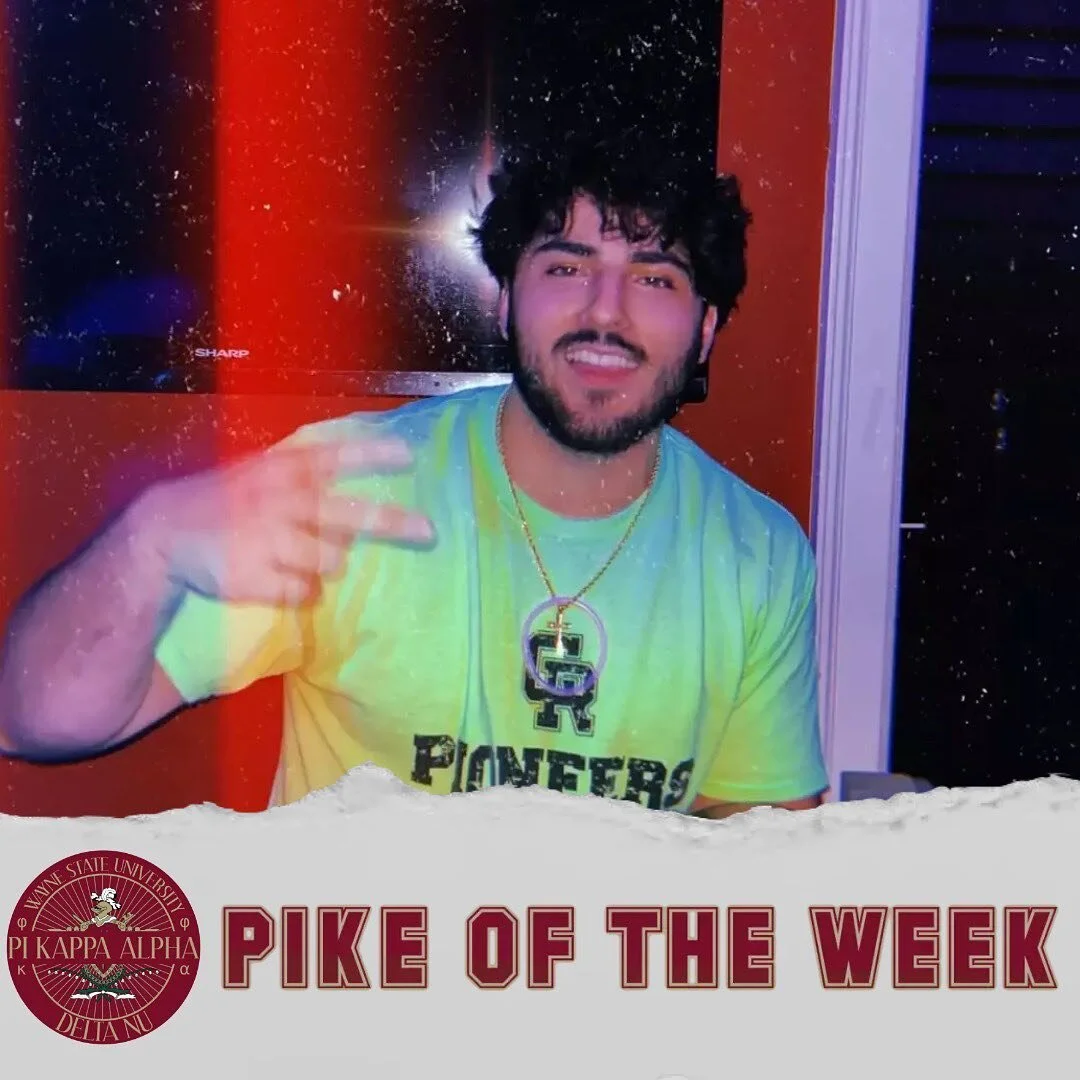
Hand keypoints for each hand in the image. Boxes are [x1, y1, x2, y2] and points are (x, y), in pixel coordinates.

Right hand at [130, 435, 432, 605]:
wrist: (165, 534)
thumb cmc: (227, 500)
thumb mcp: (259, 471)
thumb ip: (303, 474)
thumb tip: (354, 496)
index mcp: (281, 471)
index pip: (334, 457)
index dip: (372, 454)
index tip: (409, 456)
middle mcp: (279, 502)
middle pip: (349, 516)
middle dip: (394, 523)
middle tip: (429, 531)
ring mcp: (267, 542)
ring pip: (332, 561)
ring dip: (328, 563)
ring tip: (296, 554)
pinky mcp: (256, 578)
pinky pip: (305, 592)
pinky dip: (301, 589)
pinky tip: (276, 575)